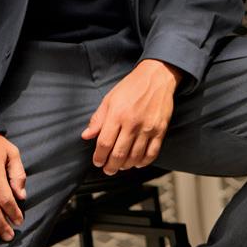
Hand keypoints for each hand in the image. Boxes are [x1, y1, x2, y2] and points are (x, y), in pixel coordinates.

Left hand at [81, 59, 181, 174]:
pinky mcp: (160, 130)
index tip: (97, 161)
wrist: (156, 77)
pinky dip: (143, 162)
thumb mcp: (109, 98)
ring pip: (135, 157)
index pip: (104, 143)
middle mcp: (132, 123)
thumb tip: (86, 135)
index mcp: (117, 114)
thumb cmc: (131, 86)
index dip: (99, 156)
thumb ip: (98, 118)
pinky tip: (137, 162)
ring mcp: (148, 128)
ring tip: (120, 166)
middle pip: (119, 154)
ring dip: (125, 166)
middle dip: (110, 166)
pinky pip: (151, 154)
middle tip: (107, 169)